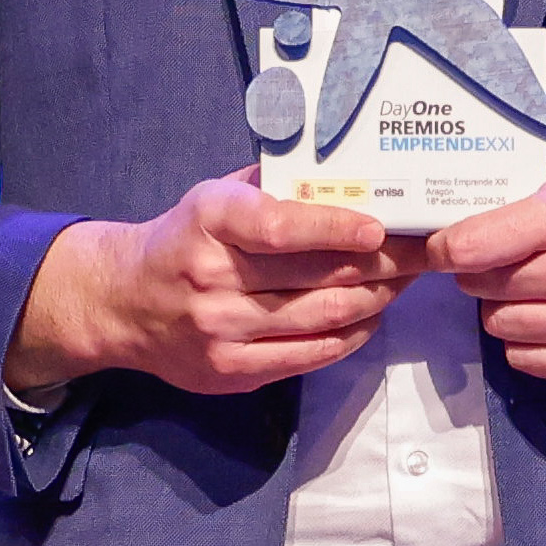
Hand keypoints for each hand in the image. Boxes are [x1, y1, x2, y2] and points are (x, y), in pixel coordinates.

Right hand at [12, 171, 400, 395]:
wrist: (123, 303)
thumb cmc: (185, 238)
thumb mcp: (214, 196)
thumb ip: (273, 186)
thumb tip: (349, 175)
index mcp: (209, 222)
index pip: (280, 228)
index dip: (337, 228)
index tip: (381, 227)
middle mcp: (212, 278)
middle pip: (317, 277)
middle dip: (382, 264)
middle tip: (421, 251)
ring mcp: (221, 331)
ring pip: (323, 318)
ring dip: (377, 300)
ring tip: (403, 281)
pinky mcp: (231, 371)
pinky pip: (311, 355)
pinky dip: (351, 335)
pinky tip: (371, 316)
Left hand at [426, 170, 545, 386]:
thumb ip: (526, 201)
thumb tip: (459, 219)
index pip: (470, 246)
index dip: (444, 248)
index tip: (442, 248)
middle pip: (483, 288)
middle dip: (481, 276)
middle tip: (502, 265)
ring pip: (503, 328)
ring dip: (505, 311)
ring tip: (533, 293)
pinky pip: (531, 363)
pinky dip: (528, 344)